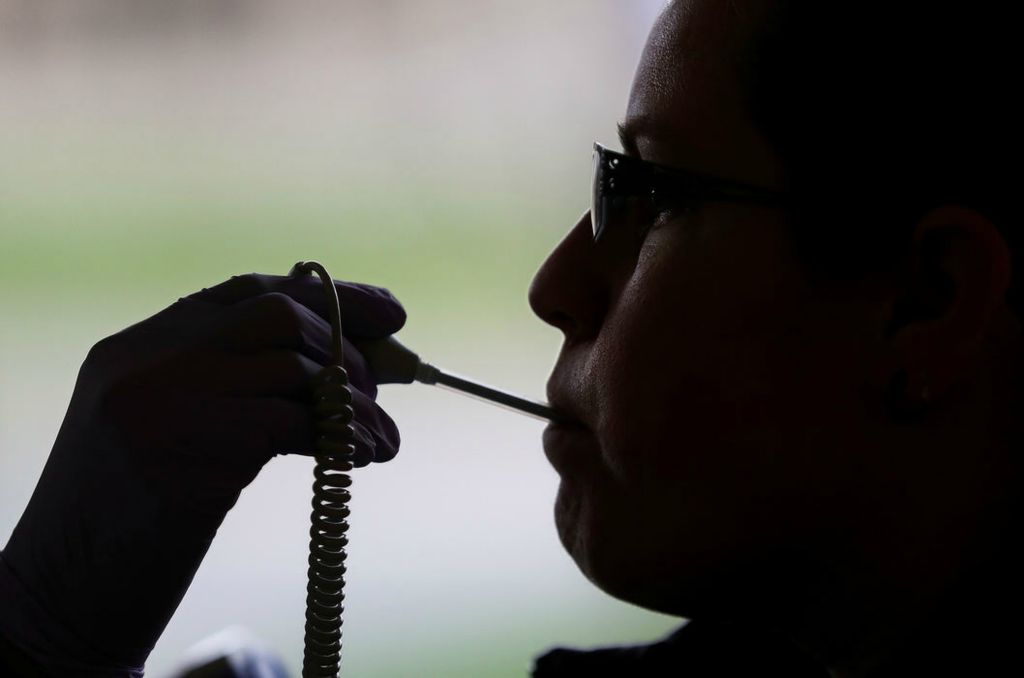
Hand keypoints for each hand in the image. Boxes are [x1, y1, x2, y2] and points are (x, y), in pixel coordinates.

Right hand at [0, 273, 404, 674]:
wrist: (64, 596)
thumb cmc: (135, 519)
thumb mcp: (179, 430)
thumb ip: (245, 387)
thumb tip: (361, 369)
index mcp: (140, 345)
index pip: (248, 292)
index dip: (330, 297)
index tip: (390, 312)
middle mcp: (147, 358)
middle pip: (277, 315)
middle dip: (345, 351)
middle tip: (375, 398)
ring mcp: (163, 399)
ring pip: (292, 365)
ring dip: (355, 403)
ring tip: (380, 441)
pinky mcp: (190, 450)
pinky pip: (293, 421)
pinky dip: (342, 437)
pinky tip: (362, 459)